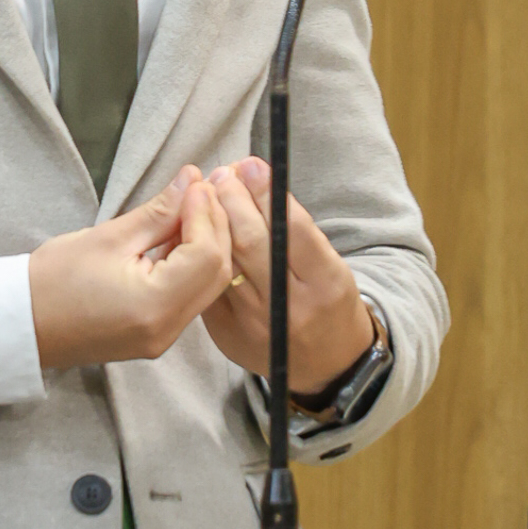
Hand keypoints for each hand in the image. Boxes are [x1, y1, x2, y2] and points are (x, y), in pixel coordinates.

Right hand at [30, 168, 233, 370]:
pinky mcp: (157, 335)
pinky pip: (191, 296)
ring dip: (208, 243)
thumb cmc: (53, 280)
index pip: (206, 254)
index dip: (206, 213)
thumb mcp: (108, 236)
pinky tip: (181, 236)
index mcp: (154, 305)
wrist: (23, 324)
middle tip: (201, 188)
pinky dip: (193, 264)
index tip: (196, 182)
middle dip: (216, 226)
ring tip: (192, 206)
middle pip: (217, 272)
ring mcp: (164, 337)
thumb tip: (191, 180)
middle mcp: (167, 328)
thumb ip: (158, 211)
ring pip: (209, 285)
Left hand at [201, 158, 374, 395]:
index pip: (291, 229)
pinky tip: (197, 228)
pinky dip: (201, 253)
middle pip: (253, 243)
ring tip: (208, 192)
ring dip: (212, 221)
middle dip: (233, 200)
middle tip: (223, 173)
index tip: (251, 164)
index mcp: (325, 285)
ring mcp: (254, 324)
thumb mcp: (329, 263)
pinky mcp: (227, 335)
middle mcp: (289, 308)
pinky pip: (208, 285)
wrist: (325, 363)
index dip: (267, 193)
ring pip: (225, 262)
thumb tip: (254, 174)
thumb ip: (295, 227)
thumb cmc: (327, 299)